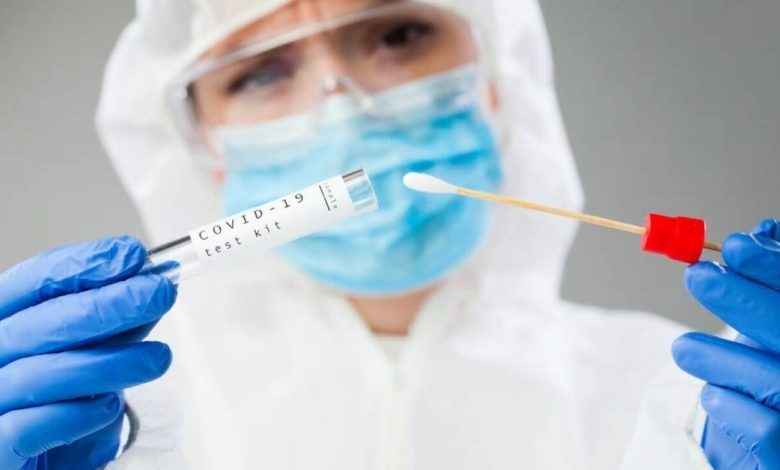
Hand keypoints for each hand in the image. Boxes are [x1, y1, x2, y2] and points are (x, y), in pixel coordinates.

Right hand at [0, 237, 175, 469]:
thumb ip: (114, 326)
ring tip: (158, 357)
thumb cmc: (57, 408)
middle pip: (38, 324)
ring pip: (38, 374)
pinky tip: (111, 404)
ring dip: (109, 362)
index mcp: (2, 326)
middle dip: (107, 305)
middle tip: (159, 294)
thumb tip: (151, 285)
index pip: (32, 283)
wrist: (35, 465)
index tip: (132, 255)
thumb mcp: (89, 358)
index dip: (81, 265)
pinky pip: (28, 427)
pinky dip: (76, 414)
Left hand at [673, 219, 779, 468]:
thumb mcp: (771, 327)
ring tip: (682, 347)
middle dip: (744, 299)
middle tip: (697, 276)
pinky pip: (765, 429)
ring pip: (775, 379)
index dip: (774, 267)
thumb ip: (768, 286)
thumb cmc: (773, 376)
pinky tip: (712, 396)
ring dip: (721, 357)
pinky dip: (730, 406)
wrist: (775, 447)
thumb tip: (762, 232)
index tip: (734, 245)